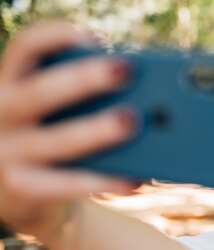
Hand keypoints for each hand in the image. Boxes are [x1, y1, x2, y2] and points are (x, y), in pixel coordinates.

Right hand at [0, 21, 136, 234]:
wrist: (19, 192)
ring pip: (57, 141)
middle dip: (85, 80)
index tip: (96, 39)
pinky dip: (103, 182)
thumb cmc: (52, 141)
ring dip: (97, 130)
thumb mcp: (57, 114)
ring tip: (133, 121)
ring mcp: (7, 152)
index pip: (26, 49)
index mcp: (12, 84)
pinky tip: (135, 180)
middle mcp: (3, 113)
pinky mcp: (22, 188)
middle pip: (41, 92)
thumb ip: (85, 100)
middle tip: (126, 70)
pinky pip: (66, 184)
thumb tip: (144, 101)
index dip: (57, 38)